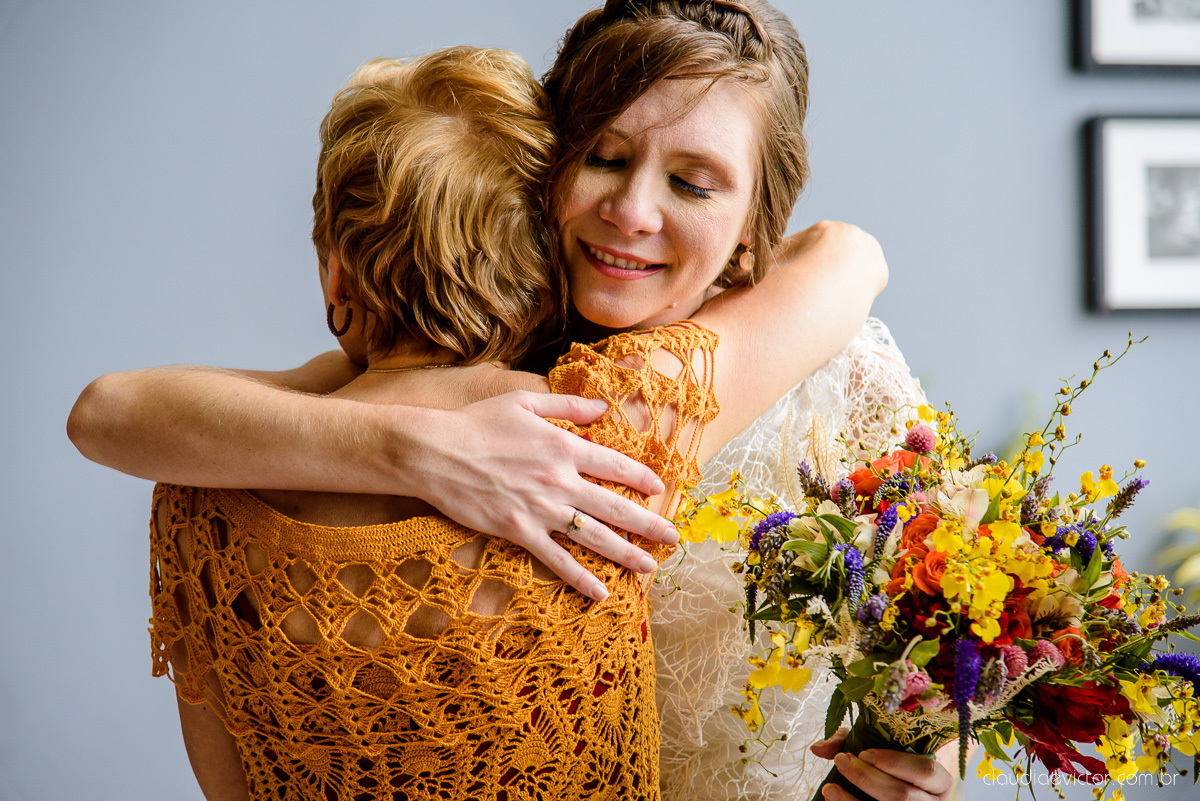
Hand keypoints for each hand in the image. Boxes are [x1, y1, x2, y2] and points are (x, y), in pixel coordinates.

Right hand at [412, 391, 677, 600]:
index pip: (615, 465)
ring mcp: (541, 508)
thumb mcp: (524, 401)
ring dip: (626, 553)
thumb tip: (603, 406)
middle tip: (673, 538)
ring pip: (594, 536)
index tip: (660, 489)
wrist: (435, 451)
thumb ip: (567, 404)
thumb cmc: (477, 423)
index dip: (641, 478)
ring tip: (650, 568)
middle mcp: (560, 480)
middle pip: (615, 506)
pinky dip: (581, 577)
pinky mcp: (519, 531)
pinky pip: (557, 559)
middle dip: (649, 524)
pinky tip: (601, 593)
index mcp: (564, 446)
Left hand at [810, 730, 956, 800]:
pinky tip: (834, 800)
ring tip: (830, 787)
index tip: (864, 752)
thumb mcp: (884, 753)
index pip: (926, 772)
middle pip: (902, 795)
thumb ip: (853, 742)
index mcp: (939, 782)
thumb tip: (819, 748)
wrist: (898, 793)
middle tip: (843, 762)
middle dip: (867, 778)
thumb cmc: (895, 772)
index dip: (894, 762)